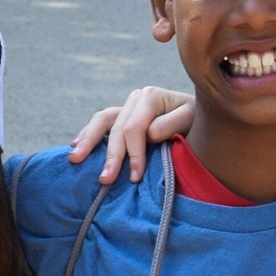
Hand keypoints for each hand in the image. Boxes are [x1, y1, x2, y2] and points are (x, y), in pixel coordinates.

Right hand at [68, 86, 193, 183]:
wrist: (200, 116)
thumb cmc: (198, 121)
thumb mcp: (192, 119)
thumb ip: (171, 124)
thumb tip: (148, 134)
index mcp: (150, 96)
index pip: (133, 128)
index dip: (133, 153)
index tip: (134, 177)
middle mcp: (135, 99)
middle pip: (115, 127)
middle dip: (110, 155)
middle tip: (104, 179)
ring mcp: (126, 107)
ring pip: (101, 121)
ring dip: (87, 141)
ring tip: (75, 159)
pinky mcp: (122, 117)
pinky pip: (101, 125)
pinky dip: (87, 136)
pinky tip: (75, 148)